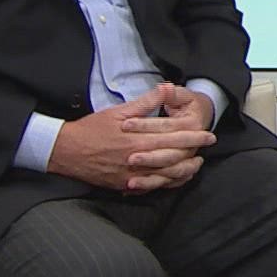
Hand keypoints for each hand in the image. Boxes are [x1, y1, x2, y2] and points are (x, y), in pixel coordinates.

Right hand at [47, 84, 215, 194]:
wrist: (66, 152)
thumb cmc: (91, 129)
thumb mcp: (118, 112)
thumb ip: (144, 103)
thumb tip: (165, 88)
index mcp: (138, 140)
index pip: (174, 139)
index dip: (193, 136)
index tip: (208, 133)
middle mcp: (138, 160)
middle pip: (174, 158)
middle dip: (194, 151)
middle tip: (209, 145)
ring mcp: (132, 176)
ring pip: (166, 176)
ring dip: (185, 170)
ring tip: (197, 164)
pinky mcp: (126, 185)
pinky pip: (152, 187)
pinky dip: (167, 183)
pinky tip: (176, 178)